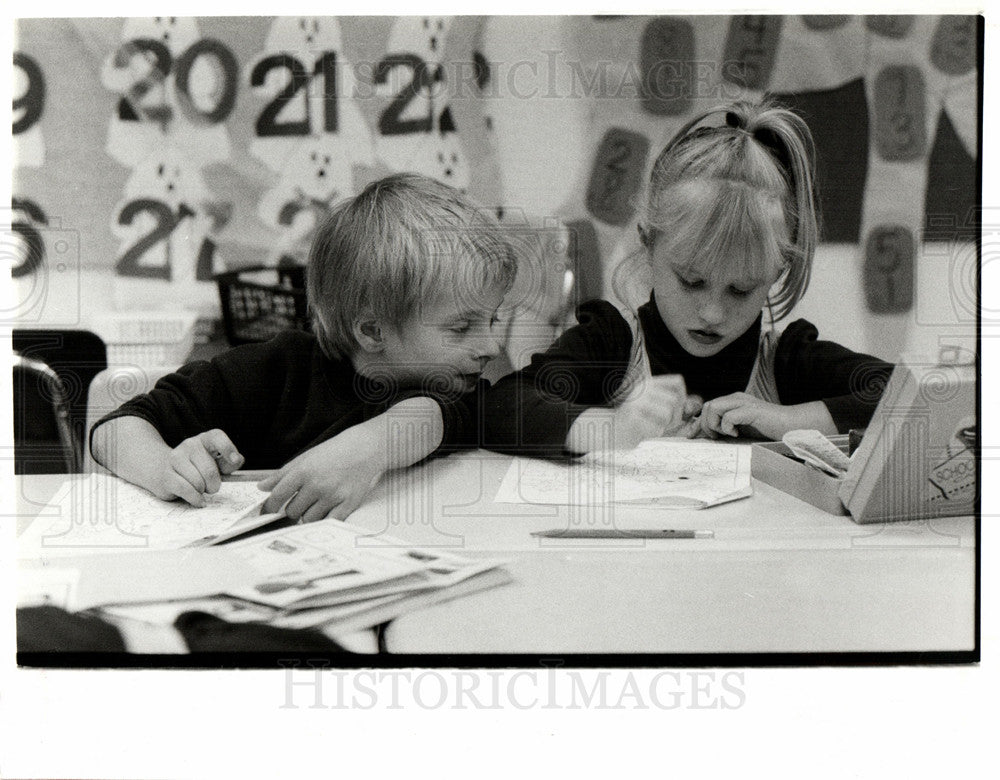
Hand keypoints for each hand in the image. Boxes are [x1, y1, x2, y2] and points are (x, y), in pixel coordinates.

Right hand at [152, 429, 244, 505]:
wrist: (163, 469)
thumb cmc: (197, 467)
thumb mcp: (216, 463)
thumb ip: (228, 463)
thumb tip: (238, 459)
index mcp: (205, 439)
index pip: (217, 437)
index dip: (228, 448)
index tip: (235, 460)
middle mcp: (190, 445)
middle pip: (209, 470)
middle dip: (214, 484)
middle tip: (212, 486)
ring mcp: (176, 458)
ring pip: (197, 482)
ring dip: (202, 491)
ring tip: (199, 488)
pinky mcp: (166, 474)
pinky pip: (186, 490)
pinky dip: (195, 498)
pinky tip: (198, 500)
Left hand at [258, 428, 384, 522]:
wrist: (364, 449)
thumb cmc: (334, 452)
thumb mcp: (305, 458)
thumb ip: (282, 474)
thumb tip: (262, 487)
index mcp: (304, 471)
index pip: (278, 496)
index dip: (270, 506)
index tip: (268, 510)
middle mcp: (317, 484)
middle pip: (292, 511)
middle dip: (292, 508)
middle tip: (300, 501)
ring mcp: (333, 496)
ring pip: (308, 519)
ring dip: (308, 515)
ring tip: (316, 503)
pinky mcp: (348, 504)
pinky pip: (328, 522)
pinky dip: (324, 520)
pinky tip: (326, 511)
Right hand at [612, 374, 701, 448]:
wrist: (604, 430)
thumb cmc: (632, 421)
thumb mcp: (652, 407)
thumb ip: (673, 404)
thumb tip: (696, 403)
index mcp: (646, 384)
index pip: (677, 382)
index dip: (683, 396)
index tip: (677, 408)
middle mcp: (641, 390)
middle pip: (675, 401)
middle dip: (675, 417)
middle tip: (665, 424)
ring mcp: (635, 403)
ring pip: (668, 414)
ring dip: (665, 425)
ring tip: (654, 427)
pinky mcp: (632, 418)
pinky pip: (657, 428)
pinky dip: (654, 433)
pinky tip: (643, 432)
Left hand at [686, 394, 834, 440]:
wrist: (792, 426)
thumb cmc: (767, 430)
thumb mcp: (741, 429)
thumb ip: (725, 429)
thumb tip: (704, 436)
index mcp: (732, 403)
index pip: (707, 408)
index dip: (697, 423)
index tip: (692, 437)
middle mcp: (736, 399)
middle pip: (707, 406)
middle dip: (705, 424)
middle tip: (716, 437)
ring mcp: (744, 403)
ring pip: (714, 408)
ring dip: (715, 424)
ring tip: (727, 434)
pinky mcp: (752, 410)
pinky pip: (729, 416)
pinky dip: (728, 427)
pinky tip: (738, 433)